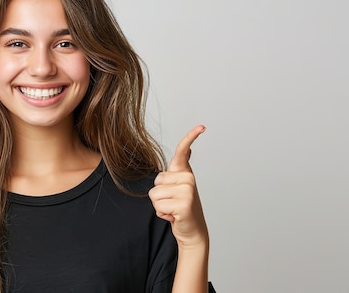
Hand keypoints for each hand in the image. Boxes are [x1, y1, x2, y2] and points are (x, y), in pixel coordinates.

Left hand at [149, 125, 208, 248]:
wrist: (192, 230)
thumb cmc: (181, 207)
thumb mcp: (179, 186)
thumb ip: (179, 170)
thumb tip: (189, 151)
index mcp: (185, 173)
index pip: (184, 150)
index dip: (191, 137)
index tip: (202, 126)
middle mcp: (188, 179)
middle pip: (155, 182)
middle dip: (158, 196)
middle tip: (172, 202)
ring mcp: (188, 191)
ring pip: (154, 194)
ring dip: (160, 206)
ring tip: (173, 209)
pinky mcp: (184, 204)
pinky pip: (158, 206)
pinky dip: (162, 214)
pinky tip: (174, 216)